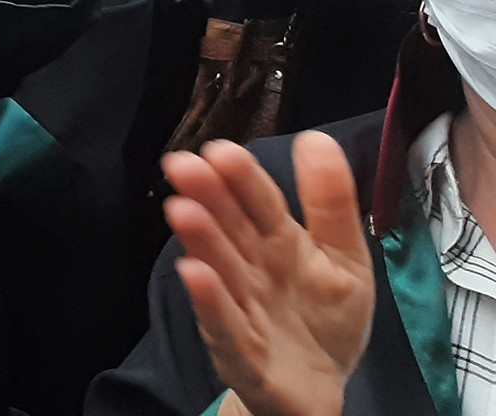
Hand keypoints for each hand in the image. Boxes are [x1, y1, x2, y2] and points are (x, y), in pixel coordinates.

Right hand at [163, 135, 372, 415]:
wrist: (319, 388)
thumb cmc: (325, 316)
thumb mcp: (345, 257)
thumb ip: (331, 203)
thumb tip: (318, 138)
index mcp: (278, 240)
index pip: (259, 201)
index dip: (241, 176)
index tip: (220, 150)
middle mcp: (250, 267)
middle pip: (228, 227)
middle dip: (206, 196)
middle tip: (182, 165)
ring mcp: (241, 308)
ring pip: (219, 268)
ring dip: (200, 240)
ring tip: (182, 210)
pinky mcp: (239, 352)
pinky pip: (223, 325)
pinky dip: (209, 301)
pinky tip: (194, 272)